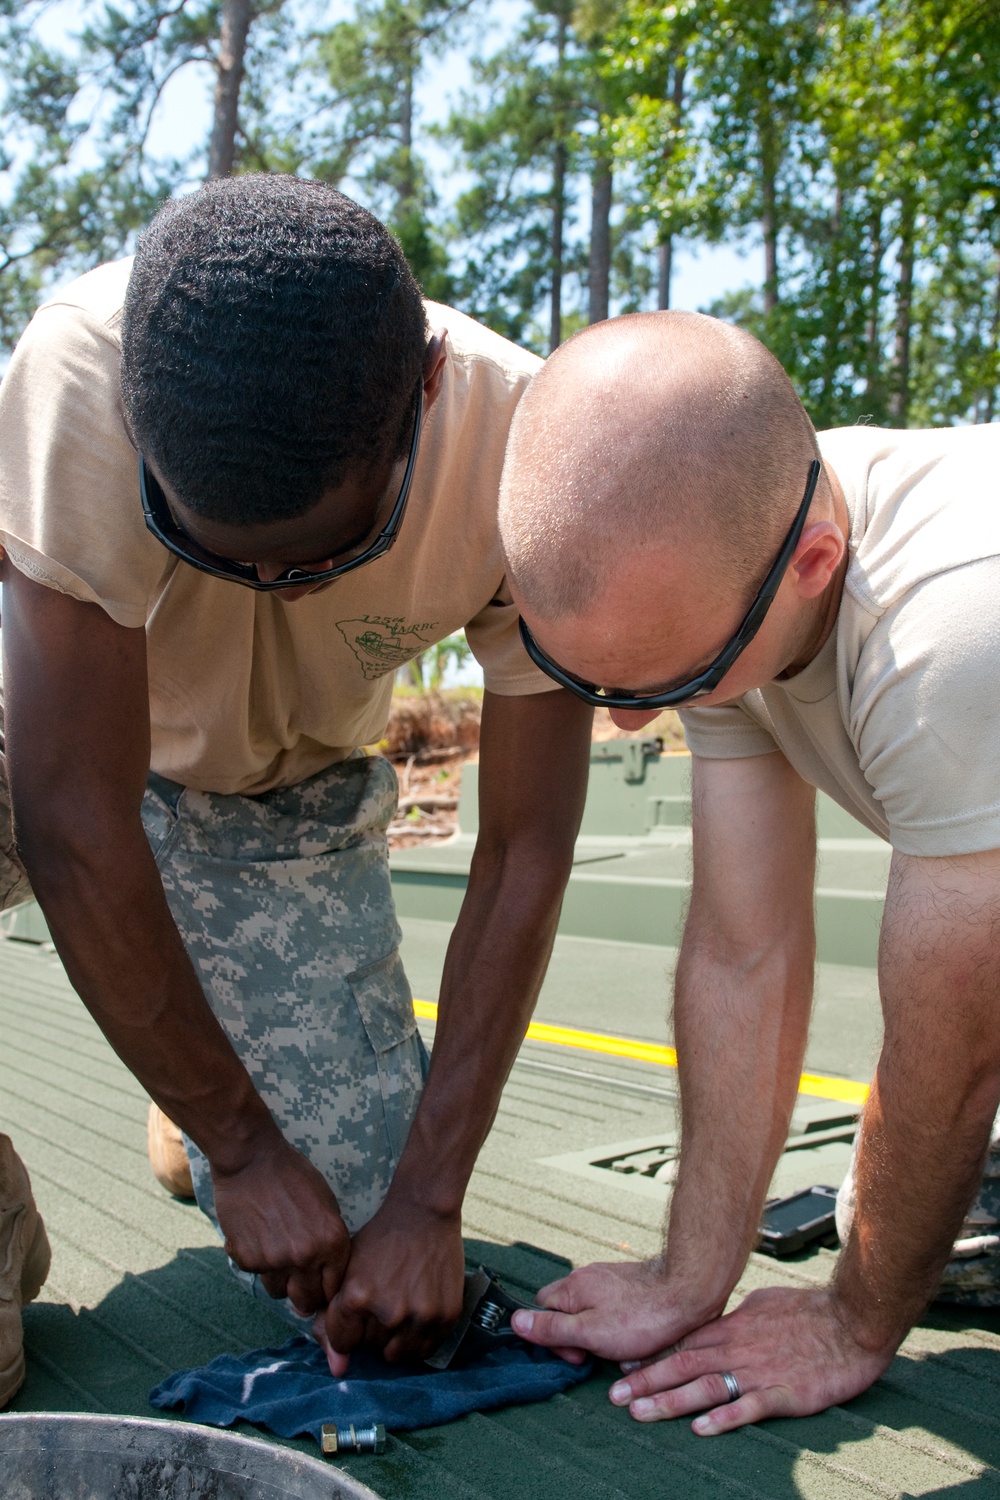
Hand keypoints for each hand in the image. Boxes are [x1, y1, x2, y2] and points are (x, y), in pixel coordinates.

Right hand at [211, 1132, 350, 1319]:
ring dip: (279, 1281)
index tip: (320, 1289)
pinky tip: (256, 1237)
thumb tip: (327, 1279)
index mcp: (332, 1242)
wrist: (253, 1160)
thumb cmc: (293, 1177)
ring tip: (275, 1253)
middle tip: (298, 1283)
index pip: (335, 1289)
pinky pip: (256, 1275)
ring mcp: (276, 1261)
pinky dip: (256, 1262)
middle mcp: (306, 1256)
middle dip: (304, 1296)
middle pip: (307, 1302)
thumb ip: (329, 1243)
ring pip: (279, 1293)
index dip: (327, 1291)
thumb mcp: (326, 1205)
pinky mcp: (248, 1259)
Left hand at [322, 1195, 465, 1365]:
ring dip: (396, 1340)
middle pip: (371, 1349)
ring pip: (398, 1355)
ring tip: (400, 1310)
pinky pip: (426, 1350)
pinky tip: (417, 1314)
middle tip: (383, 1303)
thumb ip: (334, 1315)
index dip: (348, 1328)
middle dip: (372, 1332)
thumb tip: (336, 1368)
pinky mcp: (446, 1316)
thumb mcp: (348, 1268)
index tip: (357, 1314)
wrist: (424, 1213)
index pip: (343, 1342)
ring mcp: (419, 1316)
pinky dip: (419, 1340)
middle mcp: (388, 1312)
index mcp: (357, 1297)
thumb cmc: (381, 1239)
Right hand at [511, 1259, 718, 1362]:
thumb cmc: (641, 1316)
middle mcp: (586, 1277)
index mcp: (571, 1288)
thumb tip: (516, 1321)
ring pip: (586, 1307)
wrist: (686, 1291)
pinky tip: (630, 1334)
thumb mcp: (590, 1332)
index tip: (576, 1356)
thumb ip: (552, 1328)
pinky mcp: (628, 1283)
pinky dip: (611, 1322)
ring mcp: (608, 1278)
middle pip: (562, 1308)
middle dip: (572, 1335)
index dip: (551, 1338)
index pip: (541, 1310)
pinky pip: (607, 1304)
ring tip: (614, 1347)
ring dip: (593, 1330)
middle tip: (593, 1355)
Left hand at [605, 1286, 897, 1435]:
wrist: (853, 1322)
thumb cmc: (811, 1311)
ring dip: (671, 1400)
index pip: (684, 1342)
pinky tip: (700, 1428)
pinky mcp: (786, 1393)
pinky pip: (750, 1407)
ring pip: (707, 1386)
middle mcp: (740, 1347)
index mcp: (734, 1326)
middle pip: (685, 1364)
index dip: (652, 1356)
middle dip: (648, 1380)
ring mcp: (761, 1370)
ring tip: (641, 1412)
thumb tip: (715, 1323)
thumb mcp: (764, 1304)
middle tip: (615, 1395)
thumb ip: (737, 1318)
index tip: (623, 1367)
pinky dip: (724, 1418)